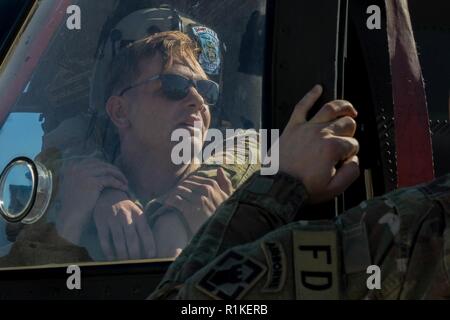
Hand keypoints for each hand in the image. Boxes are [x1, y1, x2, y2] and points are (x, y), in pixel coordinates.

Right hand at [56, 158, 127, 243]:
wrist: (70, 217)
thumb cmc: (75, 205)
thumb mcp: (76, 186)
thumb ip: (83, 176)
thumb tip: (97, 170)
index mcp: (71, 168)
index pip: (94, 161)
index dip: (106, 167)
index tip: (114, 173)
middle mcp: (76, 168)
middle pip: (101, 165)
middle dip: (114, 170)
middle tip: (123, 178)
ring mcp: (83, 174)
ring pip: (107, 170)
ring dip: (119, 176)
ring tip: (125, 183)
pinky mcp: (91, 182)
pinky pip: (110, 180)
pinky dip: (118, 183)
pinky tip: (124, 188)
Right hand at [93, 189, 155, 260]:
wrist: (109, 194)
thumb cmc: (127, 209)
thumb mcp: (138, 213)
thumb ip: (143, 226)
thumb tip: (151, 247)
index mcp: (138, 215)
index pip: (146, 232)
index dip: (149, 246)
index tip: (151, 257)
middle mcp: (127, 217)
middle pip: (132, 239)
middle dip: (135, 254)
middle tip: (137, 264)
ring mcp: (113, 219)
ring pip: (119, 241)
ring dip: (122, 254)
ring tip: (126, 263)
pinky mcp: (101, 222)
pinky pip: (105, 239)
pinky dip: (108, 251)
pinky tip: (111, 259)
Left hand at [164, 168, 232, 233]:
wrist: (218, 233)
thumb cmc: (223, 215)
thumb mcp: (229, 198)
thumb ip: (225, 183)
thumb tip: (219, 169)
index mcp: (213, 185)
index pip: (193, 178)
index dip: (186, 184)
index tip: (181, 190)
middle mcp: (206, 190)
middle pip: (185, 183)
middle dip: (178, 188)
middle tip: (173, 195)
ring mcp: (198, 199)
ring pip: (179, 190)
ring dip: (172, 194)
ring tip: (169, 200)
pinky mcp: (190, 209)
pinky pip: (176, 200)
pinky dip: (170, 201)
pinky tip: (167, 205)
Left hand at [278, 85, 359, 202]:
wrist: (278, 186)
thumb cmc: (304, 188)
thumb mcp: (334, 189)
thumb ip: (351, 173)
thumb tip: (355, 160)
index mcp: (332, 148)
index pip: (353, 144)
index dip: (352, 152)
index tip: (344, 160)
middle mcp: (321, 133)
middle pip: (346, 123)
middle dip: (351, 131)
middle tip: (347, 139)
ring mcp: (306, 127)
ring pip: (330, 109)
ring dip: (344, 107)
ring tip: (350, 110)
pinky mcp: (292, 126)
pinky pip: (302, 106)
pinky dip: (310, 95)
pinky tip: (318, 88)